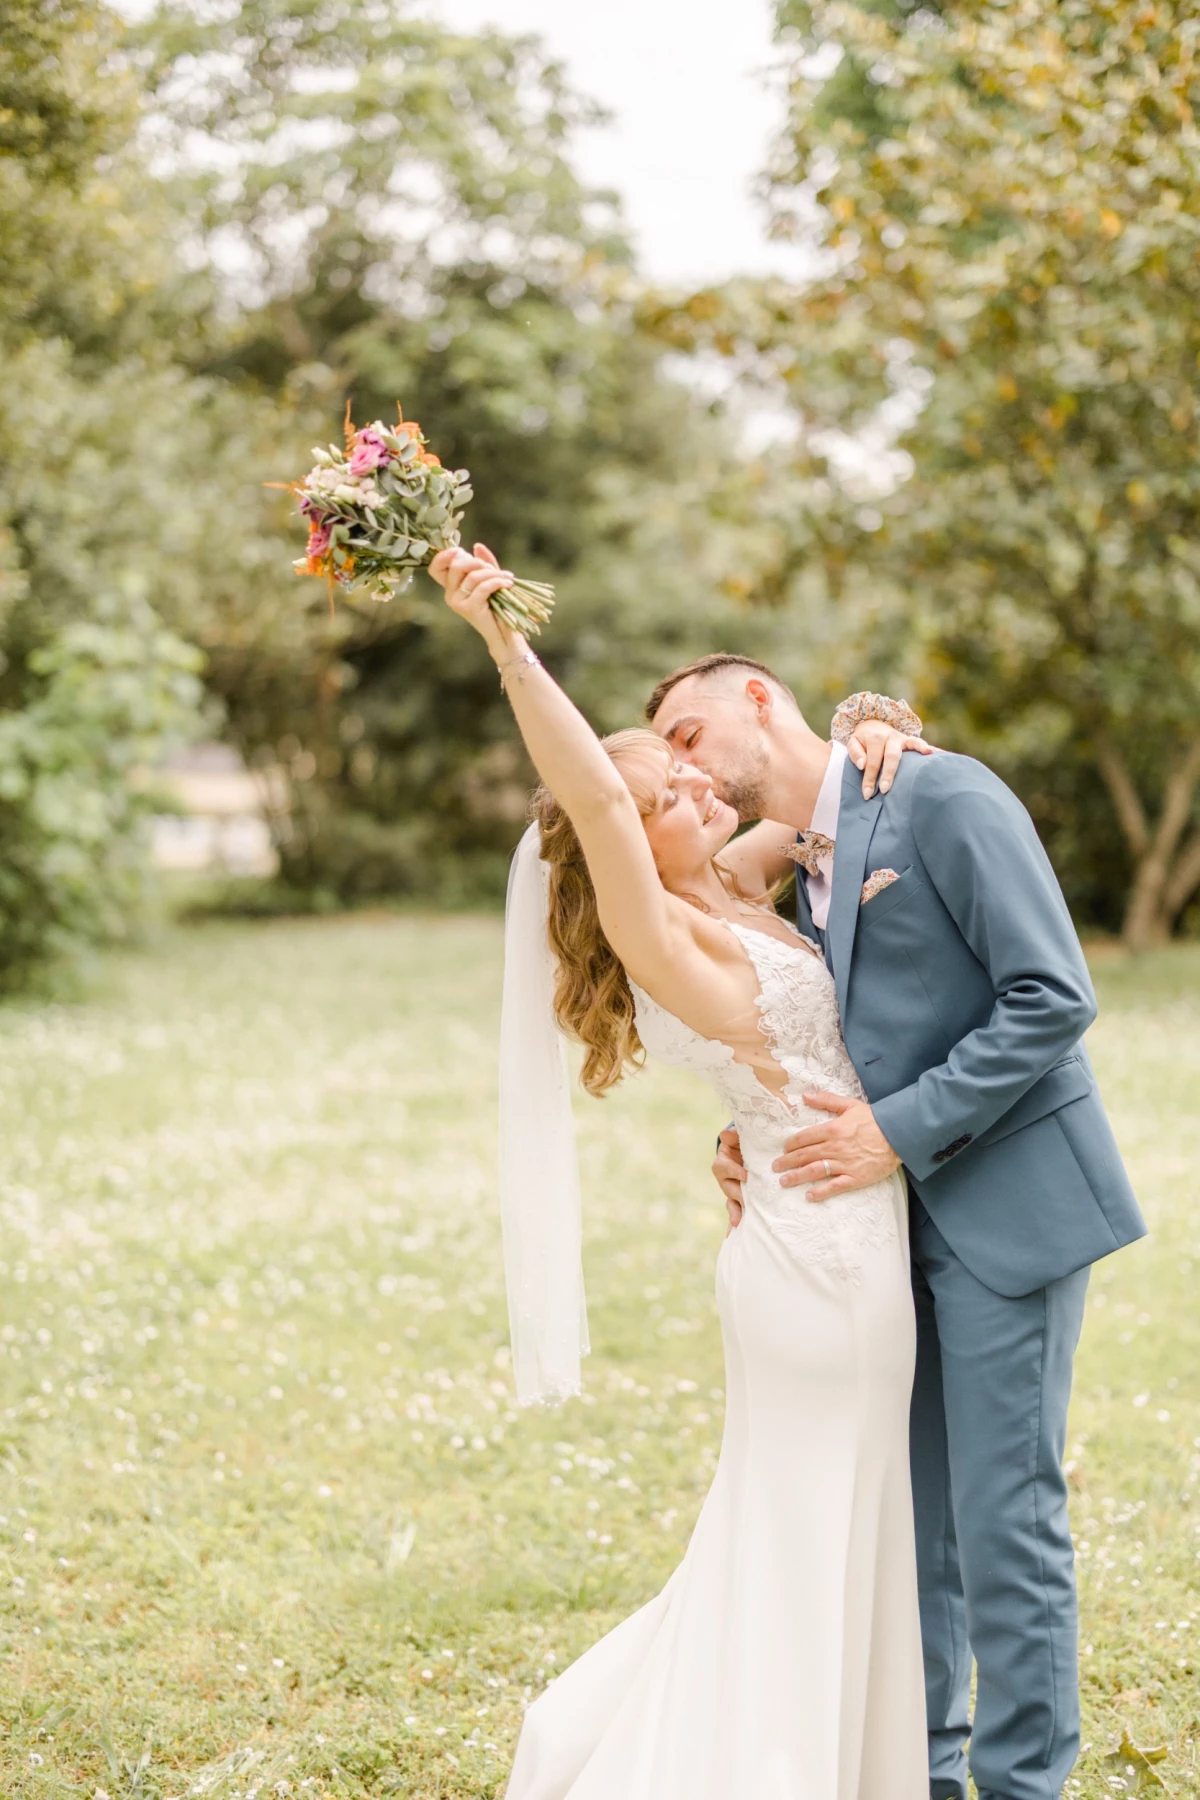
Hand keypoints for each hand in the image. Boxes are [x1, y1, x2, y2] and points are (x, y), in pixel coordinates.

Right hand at [428, 542, 516, 654]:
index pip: (435, 568)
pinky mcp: (469, 608)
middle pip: (456, 566)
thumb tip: (476, 546)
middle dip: (477, 561)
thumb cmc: (498, 606)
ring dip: (493, 573)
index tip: (461, 550)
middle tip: (493, 568)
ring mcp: (458, 602)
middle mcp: (450, 595)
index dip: (444, 555)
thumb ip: (483, 562)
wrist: (505, 632)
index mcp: (451, 587)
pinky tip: (508, 583)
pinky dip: (498, 581)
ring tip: (506, 578)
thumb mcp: (490, 579)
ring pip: (473, 576)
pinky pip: (483, 587)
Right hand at [713, 1127, 745, 1233]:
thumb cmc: (743, 1143)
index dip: (732, 1171)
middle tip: (745, 1199)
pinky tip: (733, 1234)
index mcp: (723, 1162)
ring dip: (734, 1212)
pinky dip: (734, 1221)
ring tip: (738, 1222)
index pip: (723, 1167)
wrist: (747, 1151)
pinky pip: (736, 1210)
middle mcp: (725, 1178)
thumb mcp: (738, 1137)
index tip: (744, 1176)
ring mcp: (732, 1189)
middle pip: (727, 1187)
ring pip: (730, 1201)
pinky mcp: (739, 1198)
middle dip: (736, 1194)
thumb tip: (726, 1134)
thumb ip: (733, 1136)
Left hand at [772, 1092, 899, 1201]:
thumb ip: (826, 1100)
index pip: (804, 1138)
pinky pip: (834, 1187)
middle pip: (804, 1156)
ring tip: (784, 1182)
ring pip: (814, 1171)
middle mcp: (834, 1148)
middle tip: (775, 1167)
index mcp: (832, 1129)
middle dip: (787, 1162)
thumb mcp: (850, 1105)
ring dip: (796, 1177)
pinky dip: (821, 1192)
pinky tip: (809, 1196)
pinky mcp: (855, 1178)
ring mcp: (844, 1164)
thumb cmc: (874, 1119)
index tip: (784, 1149)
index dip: (791, 1144)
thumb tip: (806, 1096)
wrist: (899, 1136)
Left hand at [846, 718, 931, 799]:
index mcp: (875, 738)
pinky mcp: (909, 740)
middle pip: (890, 756)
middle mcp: (890, 736)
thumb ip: (856, 754)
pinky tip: (934, 752)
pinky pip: (918, 742)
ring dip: (914, 754)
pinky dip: (926, 747)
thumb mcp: (853, 743)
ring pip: (909, 746)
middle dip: (888, 773)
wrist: (873, 724)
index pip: (872, 761)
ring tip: (920, 765)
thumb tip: (863, 765)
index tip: (867, 794)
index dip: (869, 778)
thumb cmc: (863, 740)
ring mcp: (901, 738)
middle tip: (884, 790)